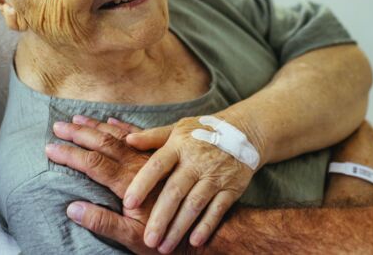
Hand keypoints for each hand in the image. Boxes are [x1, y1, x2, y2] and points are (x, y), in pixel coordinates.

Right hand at [45, 116, 160, 253]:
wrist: (198, 229)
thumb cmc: (163, 236)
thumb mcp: (131, 238)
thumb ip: (102, 222)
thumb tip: (72, 208)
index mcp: (129, 183)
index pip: (93, 163)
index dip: (70, 154)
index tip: (50, 148)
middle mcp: (139, 165)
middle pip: (104, 143)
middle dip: (78, 134)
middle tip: (57, 126)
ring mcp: (150, 158)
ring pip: (119, 136)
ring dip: (96, 126)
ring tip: (76, 119)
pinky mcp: (161, 157)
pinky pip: (139, 135)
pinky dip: (122, 126)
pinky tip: (111, 120)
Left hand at [122, 116, 256, 251]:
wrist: (244, 131)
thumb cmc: (203, 132)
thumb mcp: (178, 129)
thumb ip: (152, 137)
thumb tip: (128, 140)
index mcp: (179, 146)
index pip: (157, 166)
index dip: (142, 184)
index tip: (128, 204)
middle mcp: (196, 161)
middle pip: (175, 191)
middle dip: (160, 217)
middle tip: (148, 240)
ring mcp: (215, 176)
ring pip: (194, 205)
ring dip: (179, 228)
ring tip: (164, 247)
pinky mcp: (231, 188)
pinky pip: (218, 210)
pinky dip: (206, 226)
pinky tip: (195, 241)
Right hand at [323, 121, 372, 206]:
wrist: (358, 190)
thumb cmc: (342, 168)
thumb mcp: (336, 149)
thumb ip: (342, 137)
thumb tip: (340, 133)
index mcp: (362, 127)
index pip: (356, 121)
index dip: (350, 127)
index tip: (345, 134)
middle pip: (368, 130)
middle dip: (362, 137)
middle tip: (352, 148)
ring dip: (372, 147)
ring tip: (362, 159)